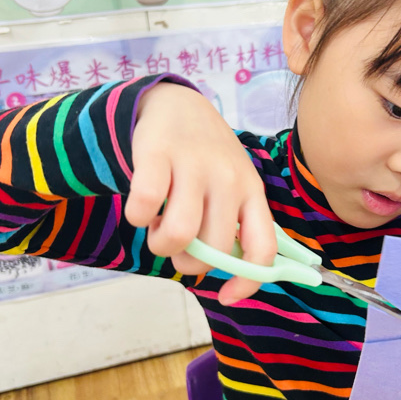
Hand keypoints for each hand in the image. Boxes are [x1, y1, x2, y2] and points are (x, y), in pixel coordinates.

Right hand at [124, 82, 276, 303]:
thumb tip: (231, 277)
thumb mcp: (234, 185)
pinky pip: (144, 205)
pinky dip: (136, 218)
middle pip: (213, 250)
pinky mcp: (158, 154)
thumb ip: (235, 224)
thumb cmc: (207, 158)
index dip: (248, 282)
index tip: (226, 296)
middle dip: (188, 262)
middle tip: (177, 243)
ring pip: (179, 235)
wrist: (176, 103)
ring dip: (160, 245)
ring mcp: (195, 165)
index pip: (263, 248)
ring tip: (157, 227)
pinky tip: (141, 209)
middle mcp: (228, 180)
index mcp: (251, 192)